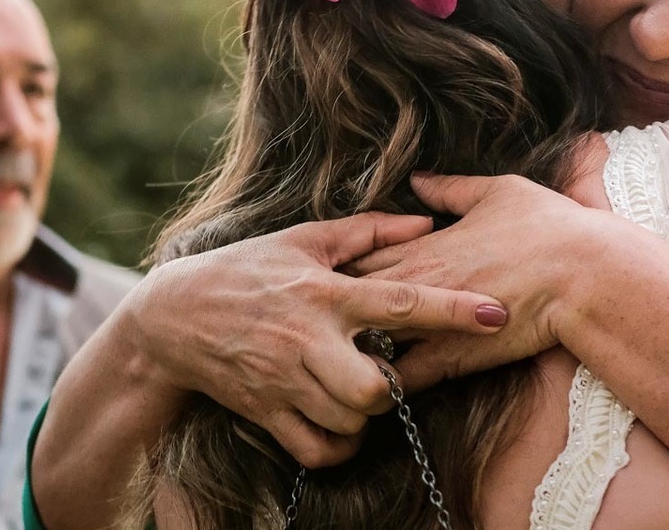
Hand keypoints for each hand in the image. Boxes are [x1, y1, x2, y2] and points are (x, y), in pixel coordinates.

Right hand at [125, 211, 508, 467]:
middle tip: (388, 370)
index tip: (495, 312)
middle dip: (395, 385)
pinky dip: (339, 445)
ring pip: (349, 419)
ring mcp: (284, 381)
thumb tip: (425, 221)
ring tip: (361, 391)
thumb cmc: (246, 269)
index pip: (399, 302)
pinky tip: (340, 421)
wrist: (173, 316)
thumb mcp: (303, 239)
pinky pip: (317, 449)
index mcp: (324, 291)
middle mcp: (307, 339)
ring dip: (368, 414)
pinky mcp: (266, 412)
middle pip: (375, 386)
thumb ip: (368, 231)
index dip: (452, 309)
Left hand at [347, 172, 635, 392]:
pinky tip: (374, 384)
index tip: (329, 274)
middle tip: (320, 316)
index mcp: (425, 245)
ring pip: (367, 337)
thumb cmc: (550, 228)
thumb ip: (451, 189)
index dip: (340, 267)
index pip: (358, 256)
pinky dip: (383, 379)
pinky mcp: (452, 357)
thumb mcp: (498, 191)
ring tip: (339, 352)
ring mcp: (431, 322)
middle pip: (351, 297)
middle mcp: (418, 283)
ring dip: (353, 343)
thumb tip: (419, 180)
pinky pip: (401, 376)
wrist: (587, 275)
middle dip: (335, 307)